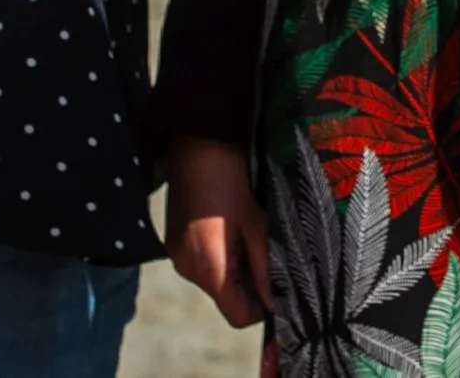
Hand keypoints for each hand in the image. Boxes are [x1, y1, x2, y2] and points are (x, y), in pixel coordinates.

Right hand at [163, 138, 270, 328]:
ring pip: (217, 282)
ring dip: (239, 270)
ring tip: (254, 238)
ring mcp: (178, 257)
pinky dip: (224, 257)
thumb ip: (267, 267)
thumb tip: (277, 302)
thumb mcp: (257, 224)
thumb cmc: (231, 180)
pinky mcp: (176, 244)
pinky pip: (205, 265)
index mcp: (209, 269)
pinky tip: (235, 230)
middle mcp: (188, 270)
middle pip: (227, 299)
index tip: (282, 289)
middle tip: (274, 258)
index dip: (264, 309)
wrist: (198, 144)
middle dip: (254, 286)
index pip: (239, 316)